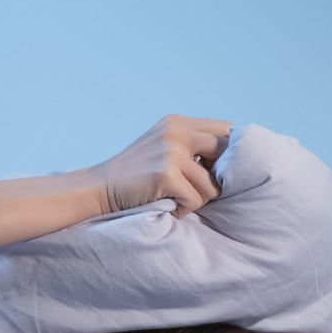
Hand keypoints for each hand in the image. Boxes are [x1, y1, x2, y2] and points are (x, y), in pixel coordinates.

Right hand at [92, 114, 230, 217]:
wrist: (99, 188)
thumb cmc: (133, 176)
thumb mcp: (161, 148)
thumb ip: (190, 146)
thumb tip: (233, 162)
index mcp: (177, 122)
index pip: (226, 130)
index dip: (227, 154)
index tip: (212, 171)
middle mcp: (176, 132)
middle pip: (226, 153)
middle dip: (217, 177)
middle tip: (197, 188)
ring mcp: (171, 152)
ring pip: (213, 185)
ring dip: (197, 199)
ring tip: (176, 199)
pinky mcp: (166, 175)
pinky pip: (196, 200)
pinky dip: (184, 209)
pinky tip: (168, 206)